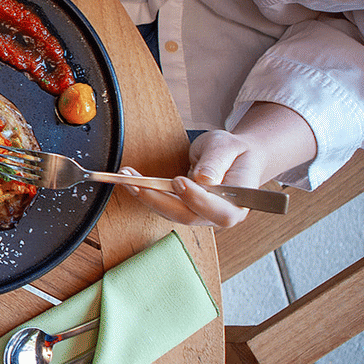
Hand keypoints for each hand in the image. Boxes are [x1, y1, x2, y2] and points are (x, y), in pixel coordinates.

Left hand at [118, 133, 260, 227]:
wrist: (233, 157)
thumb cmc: (234, 152)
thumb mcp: (228, 148)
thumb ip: (217, 163)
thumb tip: (205, 179)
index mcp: (237, 204)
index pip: (218, 210)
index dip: (196, 200)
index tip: (178, 181)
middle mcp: (217, 215)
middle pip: (186, 215)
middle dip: (158, 199)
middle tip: (138, 182)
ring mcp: (198, 214)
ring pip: (170, 211)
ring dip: (146, 195)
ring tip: (126, 177)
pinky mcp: (183, 208)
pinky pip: (163, 204)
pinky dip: (145, 192)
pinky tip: (130, 180)